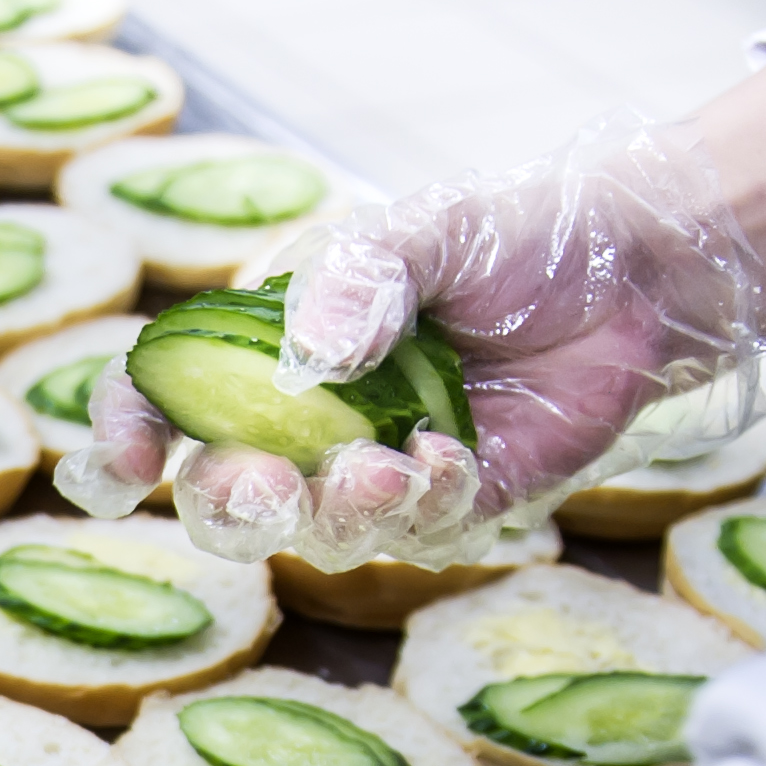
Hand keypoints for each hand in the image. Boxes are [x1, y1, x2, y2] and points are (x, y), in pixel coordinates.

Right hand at [63, 115, 765, 569]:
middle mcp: (311, 418)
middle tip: (269, 485)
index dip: (127, 432)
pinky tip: (455, 454)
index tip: (128, 464)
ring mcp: (378, 468)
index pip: (166, 397)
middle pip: (223, 492)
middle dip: (232, 501)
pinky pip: (413, 537)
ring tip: (386, 467)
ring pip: (314, 532)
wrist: (637, 273)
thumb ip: (358, 281)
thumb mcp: (423, 228)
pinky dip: (424, 505)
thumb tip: (310, 356)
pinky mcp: (454, 503)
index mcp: (272, 346)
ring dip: (338, 511)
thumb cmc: (516, 236)